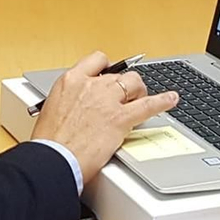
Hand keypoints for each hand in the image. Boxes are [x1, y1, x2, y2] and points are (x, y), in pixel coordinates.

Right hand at [31, 51, 178, 186]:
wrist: (53, 159)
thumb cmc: (49, 143)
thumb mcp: (52, 110)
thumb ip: (70, 102)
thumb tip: (77, 108)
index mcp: (71, 81)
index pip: (97, 60)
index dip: (108, 67)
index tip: (111, 73)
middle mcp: (91, 85)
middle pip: (118, 74)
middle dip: (125, 84)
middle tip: (126, 96)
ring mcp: (108, 100)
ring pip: (134, 83)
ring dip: (140, 91)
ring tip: (141, 100)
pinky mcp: (120, 119)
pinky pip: (148, 105)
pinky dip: (163, 101)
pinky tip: (171, 99)